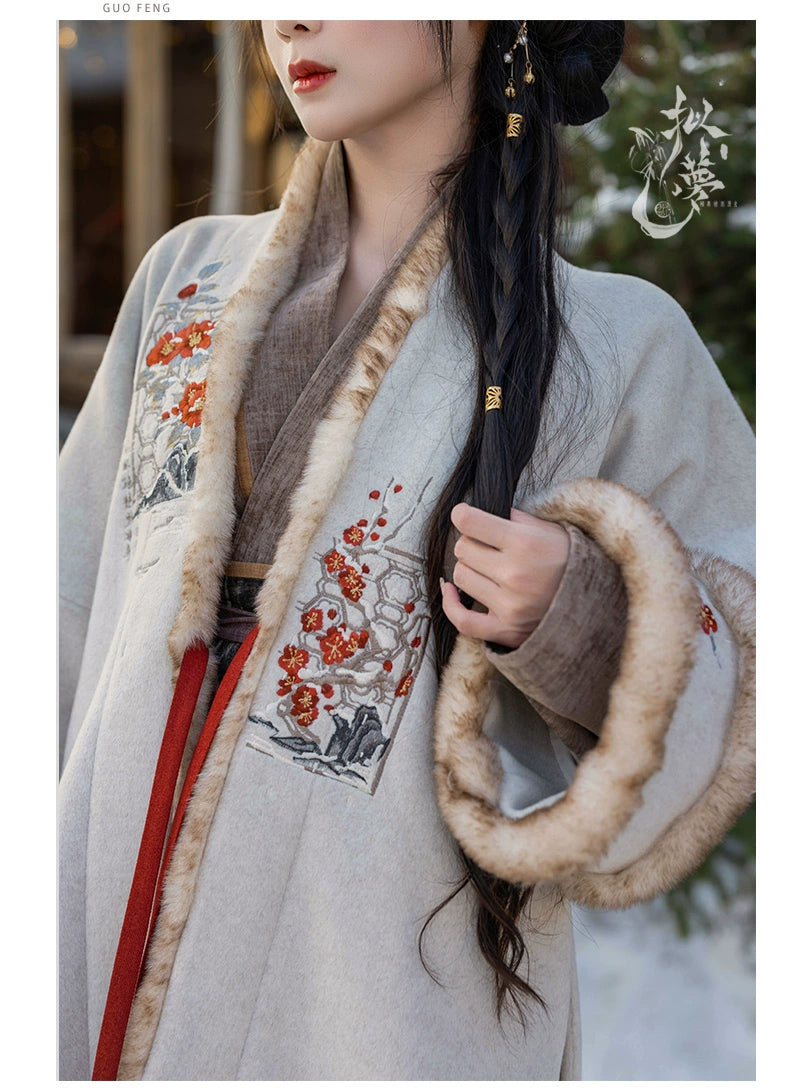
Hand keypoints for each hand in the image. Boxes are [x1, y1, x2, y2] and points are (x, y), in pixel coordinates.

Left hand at [440, 502, 569, 648]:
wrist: (597, 602)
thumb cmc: (571, 561)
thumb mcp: (549, 529)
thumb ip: (514, 519)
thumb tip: (479, 513)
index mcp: (524, 543)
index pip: (469, 522)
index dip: (462, 515)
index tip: (464, 516)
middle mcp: (514, 574)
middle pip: (463, 549)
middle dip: (472, 543)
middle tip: (488, 546)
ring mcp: (509, 605)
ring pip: (460, 577)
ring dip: (469, 570)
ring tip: (487, 568)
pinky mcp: (506, 629)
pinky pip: (462, 620)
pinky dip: (451, 604)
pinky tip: (452, 591)